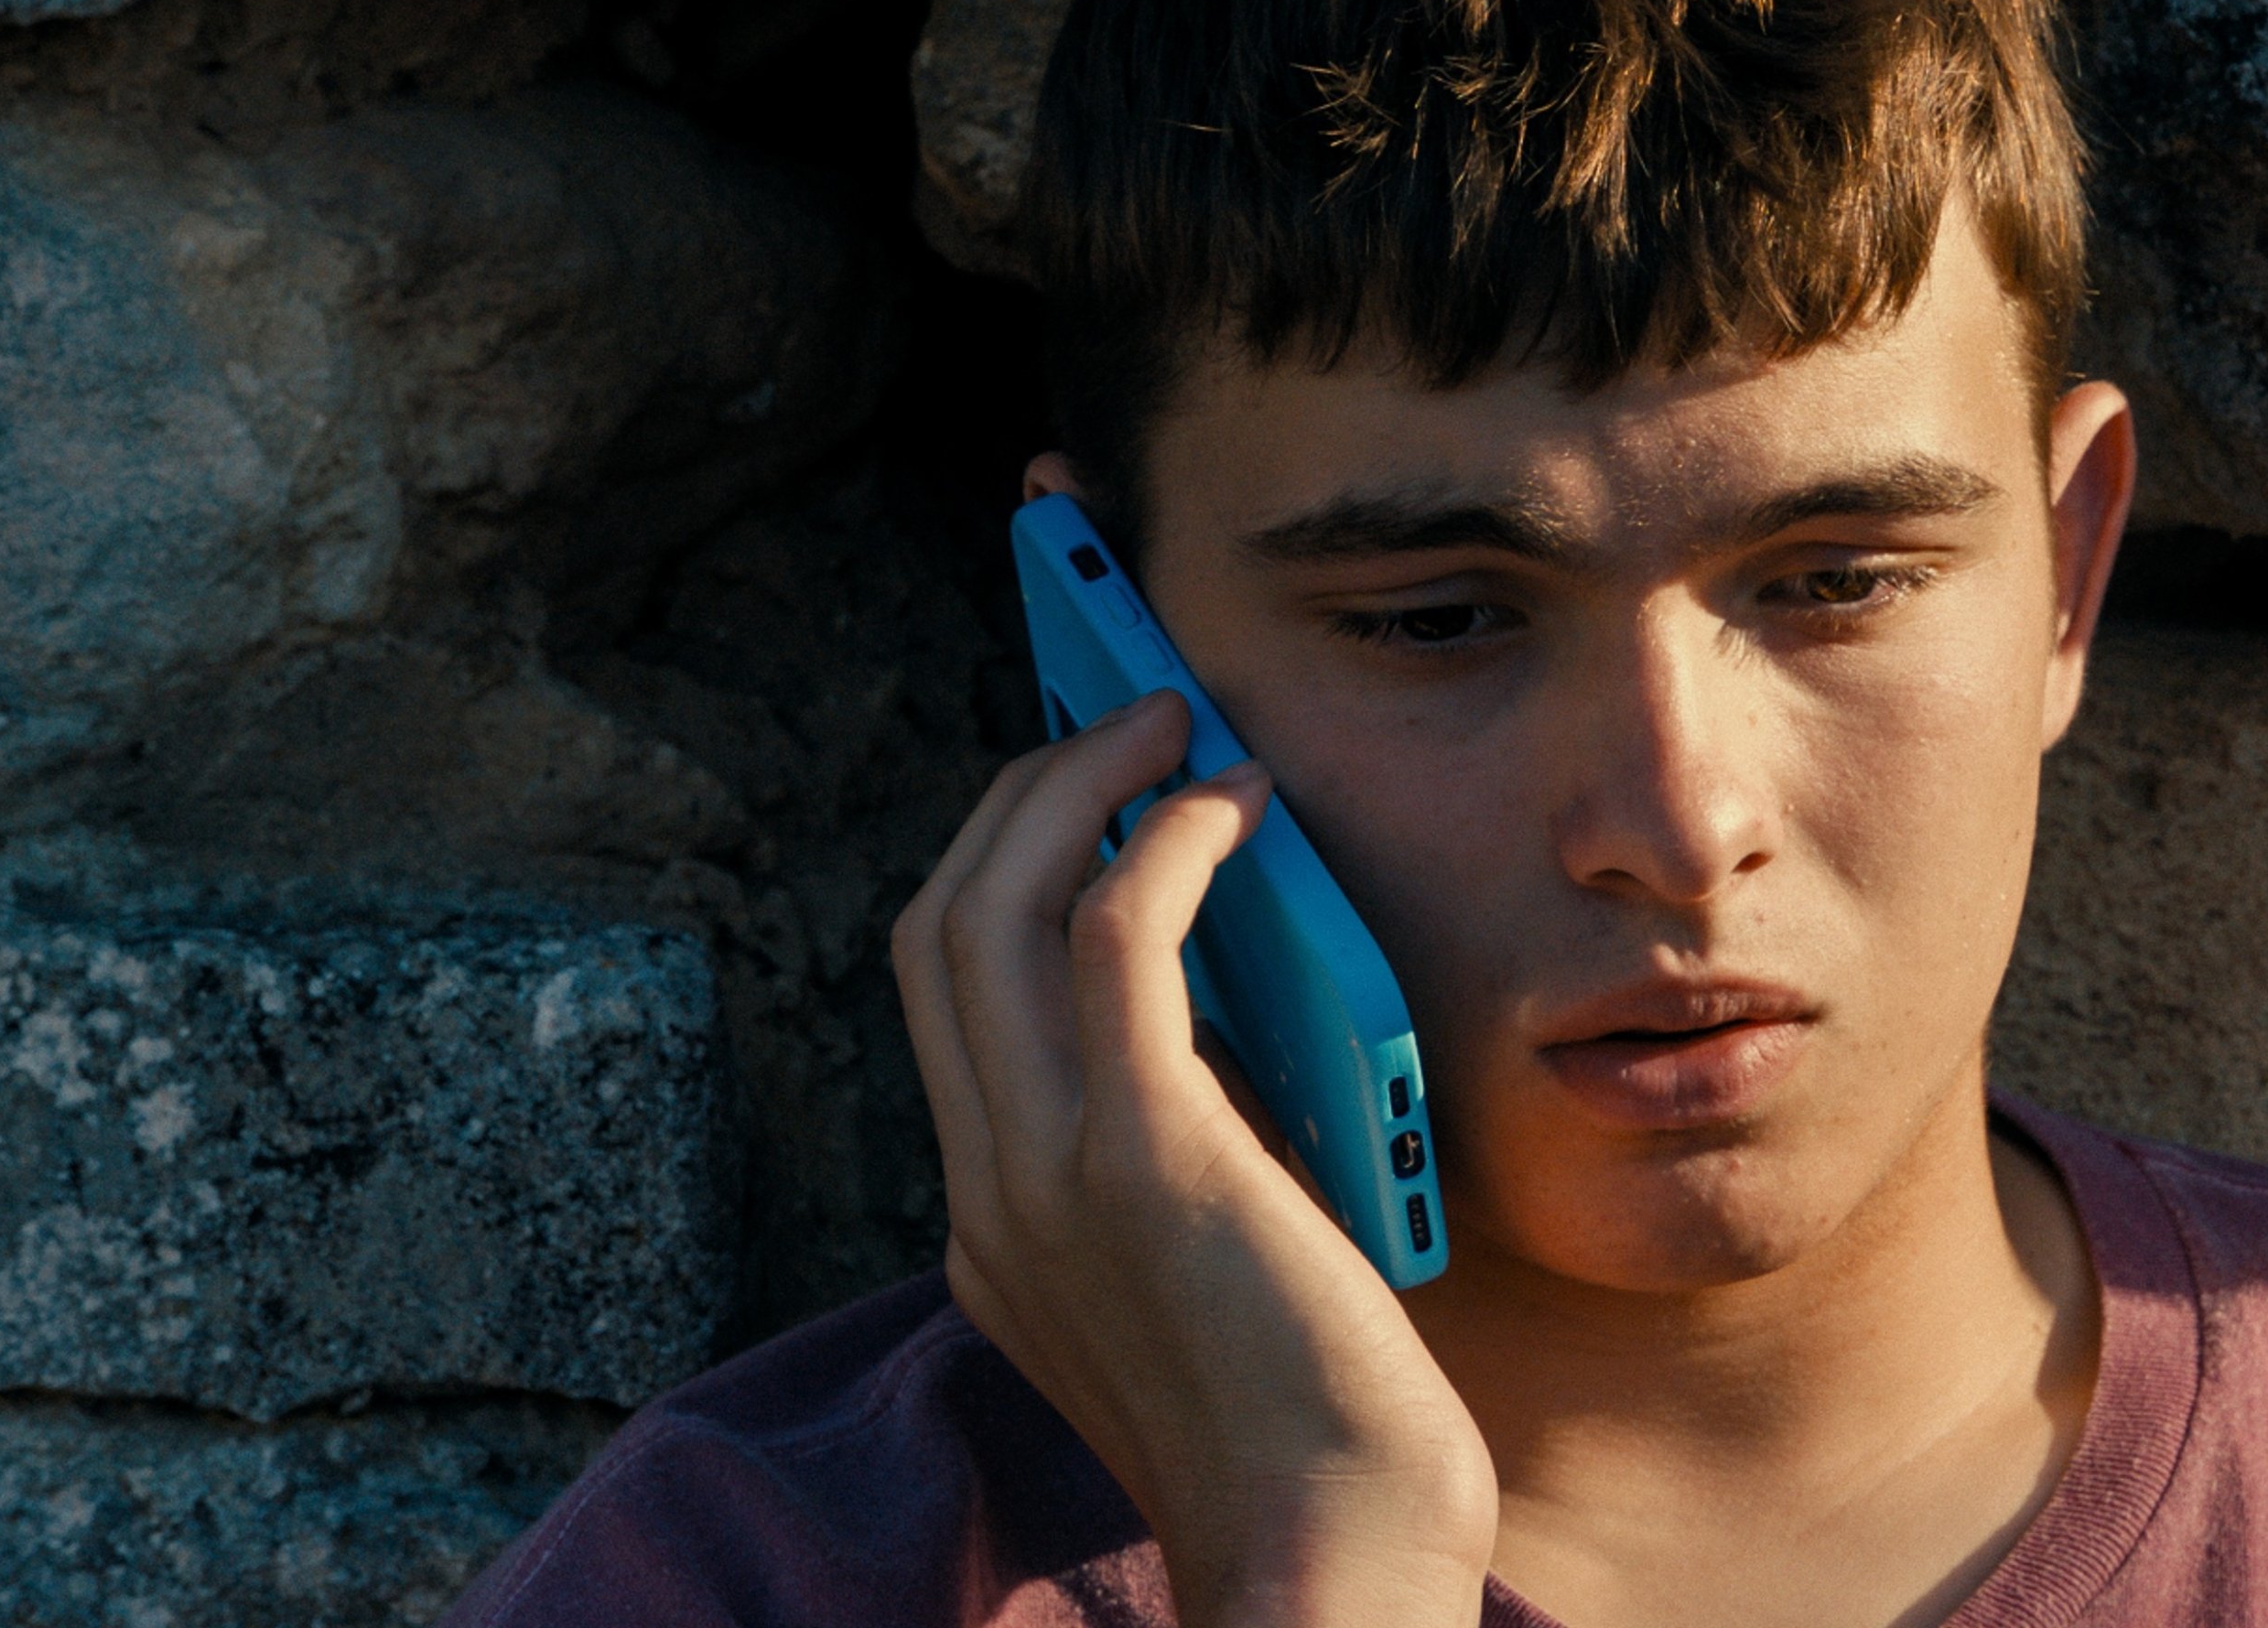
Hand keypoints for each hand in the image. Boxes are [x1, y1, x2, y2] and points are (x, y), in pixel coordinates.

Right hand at [891, 693, 1497, 1626]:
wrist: (1329, 1554)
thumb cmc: (1317, 1426)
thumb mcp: (1216, 1265)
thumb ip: (1193, 1148)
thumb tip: (1241, 1004)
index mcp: (995, 1225)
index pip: (947, 996)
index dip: (998, 865)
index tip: (1071, 789)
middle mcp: (989, 1192)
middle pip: (938, 924)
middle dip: (1022, 796)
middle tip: (1126, 723)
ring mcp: (1046, 1177)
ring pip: (990, 907)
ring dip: (1077, 786)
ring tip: (1170, 724)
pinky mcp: (1143, 1160)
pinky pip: (1114, 940)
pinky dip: (1166, 842)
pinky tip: (1232, 807)